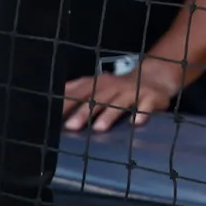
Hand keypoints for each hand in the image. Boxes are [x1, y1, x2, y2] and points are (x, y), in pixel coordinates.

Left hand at [62, 58, 181, 132]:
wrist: (154, 77)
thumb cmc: (118, 87)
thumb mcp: (96, 84)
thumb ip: (75, 90)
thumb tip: (51, 97)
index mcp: (98, 84)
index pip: (79, 93)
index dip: (66, 104)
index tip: (53, 116)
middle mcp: (114, 87)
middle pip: (97, 99)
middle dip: (84, 112)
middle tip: (71, 126)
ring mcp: (133, 92)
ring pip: (119, 103)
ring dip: (109, 115)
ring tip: (99, 128)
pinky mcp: (151, 98)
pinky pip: (146, 106)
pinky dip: (141, 114)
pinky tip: (136, 122)